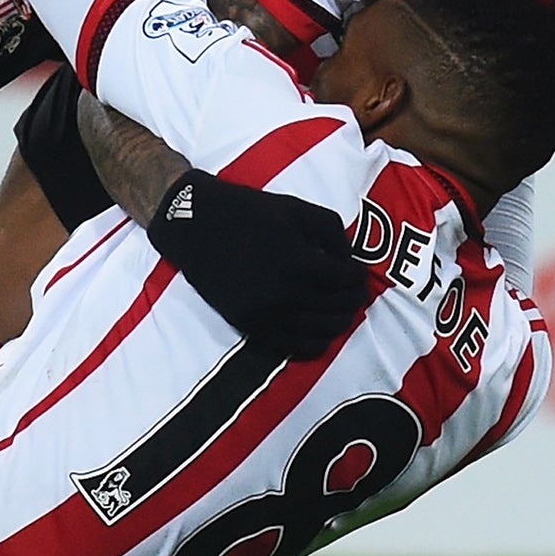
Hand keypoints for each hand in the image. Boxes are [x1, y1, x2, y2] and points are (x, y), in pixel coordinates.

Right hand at [147, 170, 367, 359]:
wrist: (195, 225)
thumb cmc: (248, 212)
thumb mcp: (297, 209)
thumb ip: (333, 233)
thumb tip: (348, 261)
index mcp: (299, 262)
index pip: (347, 280)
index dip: (359, 276)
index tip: (358, 272)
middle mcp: (285, 293)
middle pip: (338, 307)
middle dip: (353, 298)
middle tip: (355, 290)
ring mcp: (266, 314)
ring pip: (321, 330)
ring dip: (340, 321)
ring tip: (342, 309)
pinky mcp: (250, 325)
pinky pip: (293, 346)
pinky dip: (315, 342)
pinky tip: (322, 332)